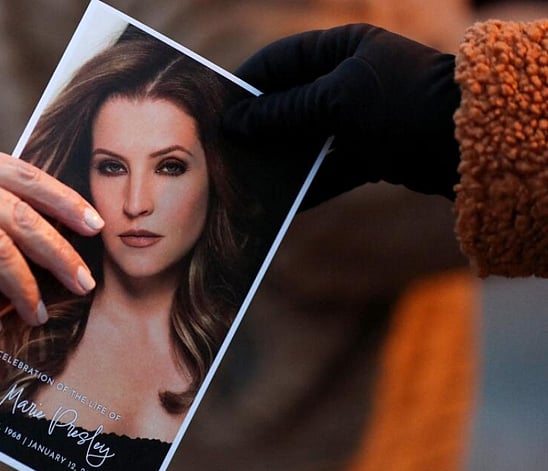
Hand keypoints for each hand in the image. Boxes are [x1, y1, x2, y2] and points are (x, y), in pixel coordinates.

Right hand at [225, 24, 460, 207]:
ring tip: (247, 182)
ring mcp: (362, 117)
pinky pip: (331, 169)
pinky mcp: (373, 153)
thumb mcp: (335, 100)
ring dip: (281, 161)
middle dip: (261, 128)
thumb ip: (282, 112)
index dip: (248, 83)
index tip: (218, 108)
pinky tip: (283, 206)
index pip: (282, 59)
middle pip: (291, 103)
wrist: (470, 142)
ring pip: (308, 140)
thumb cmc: (401, 103)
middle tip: (226, 150)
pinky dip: (310, 186)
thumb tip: (235, 123)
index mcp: (343, 47)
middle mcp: (350, 78)